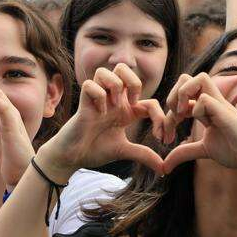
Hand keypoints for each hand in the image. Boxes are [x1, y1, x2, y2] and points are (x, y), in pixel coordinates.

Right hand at [38, 65, 164, 175]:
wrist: (72, 157)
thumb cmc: (95, 150)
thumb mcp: (124, 151)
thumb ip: (143, 155)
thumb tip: (164, 168)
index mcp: (125, 110)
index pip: (150, 101)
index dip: (160, 117)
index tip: (161, 138)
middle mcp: (112, 100)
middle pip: (124, 67)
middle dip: (134, 82)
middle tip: (132, 103)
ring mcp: (97, 99)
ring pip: (106, 71)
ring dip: (114, 85)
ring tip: (113, 105)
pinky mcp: (83, 103)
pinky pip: (90, 84)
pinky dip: (98, 96)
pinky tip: (98, 112)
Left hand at [162, 73, 236, 173]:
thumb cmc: (236, 150)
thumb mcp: (203, 150)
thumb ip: (184, 152)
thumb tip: (165, 165)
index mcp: (205, 108)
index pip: (179, 96)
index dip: (167, 115)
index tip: (166, 138)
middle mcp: (211, 101)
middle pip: (184, 78)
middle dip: (171, 96)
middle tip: (173, 120)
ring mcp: (219, 104)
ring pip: (197, 78)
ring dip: (182, 95)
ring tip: (181, 116)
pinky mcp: (225, 111)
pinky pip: (204, 98)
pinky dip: (196, 110)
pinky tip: (199, 124)